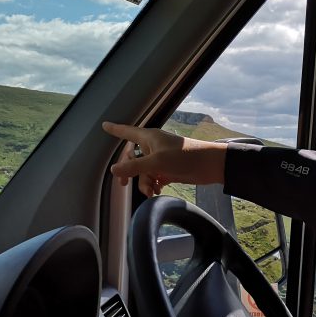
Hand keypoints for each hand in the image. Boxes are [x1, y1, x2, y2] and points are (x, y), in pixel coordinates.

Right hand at [102, 121, 227, 197]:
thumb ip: (134, 167)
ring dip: (144, 182)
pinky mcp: (169, 170)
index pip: (127, 132)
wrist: (210, 165)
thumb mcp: (156, 162)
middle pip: (133, 158)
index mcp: (149, 138)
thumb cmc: (184, 157)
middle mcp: (153, 147)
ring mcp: (161, 159)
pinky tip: (157, 190)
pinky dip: (153, 184)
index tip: (104, 125)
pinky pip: (154, 177)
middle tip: (123, 186)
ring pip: (143, 171)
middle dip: (129, 172)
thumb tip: (114, 170)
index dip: (116, 129)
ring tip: (151, 191)